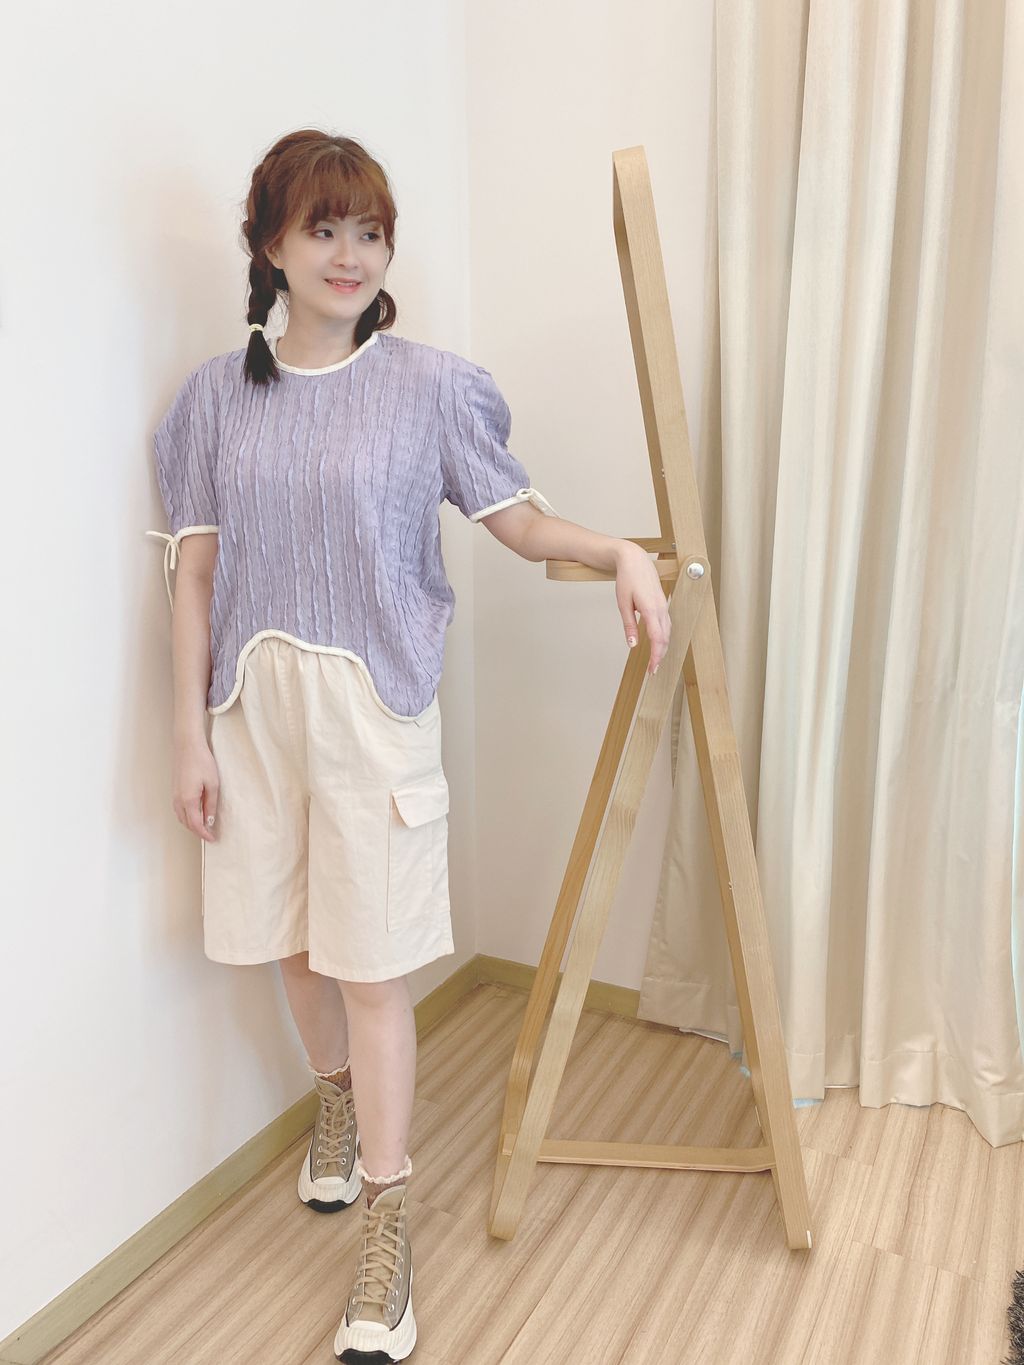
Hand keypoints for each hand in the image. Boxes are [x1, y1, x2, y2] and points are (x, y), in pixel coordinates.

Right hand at [172, 737, 219, 842]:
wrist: (187, 746)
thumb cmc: (201, 762)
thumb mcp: (213, 785)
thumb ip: (211, 804)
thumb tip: (209, 821)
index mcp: (188, 800)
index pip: (196, 825)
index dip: (204, 834)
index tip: (213, 839)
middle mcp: (178, 800)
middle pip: (187, 823)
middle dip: (198, 831)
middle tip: (210, 835)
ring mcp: (174, 795)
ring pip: (181, 817)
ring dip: (192, 825)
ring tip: (204, 827)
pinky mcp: (174, 790)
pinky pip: (179, 810)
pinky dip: (187, 817)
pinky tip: (195, 814)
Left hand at [614, 541, 670, 674]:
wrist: (634, 559)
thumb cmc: (627, 579)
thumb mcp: (623, 603)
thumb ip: (629, 625)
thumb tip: (632, 644)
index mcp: (651, 609)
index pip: (657, 638)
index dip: (656, 656)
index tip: (652, 669)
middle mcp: (661, 608)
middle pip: (665, 638)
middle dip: (660, 656)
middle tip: (652, 671)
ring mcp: (664, 606)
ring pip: (668, 632)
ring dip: (663, 648)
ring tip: (655, 661)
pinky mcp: (663, 604)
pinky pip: (667, 624)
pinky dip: (664, 637)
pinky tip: (659, 643)